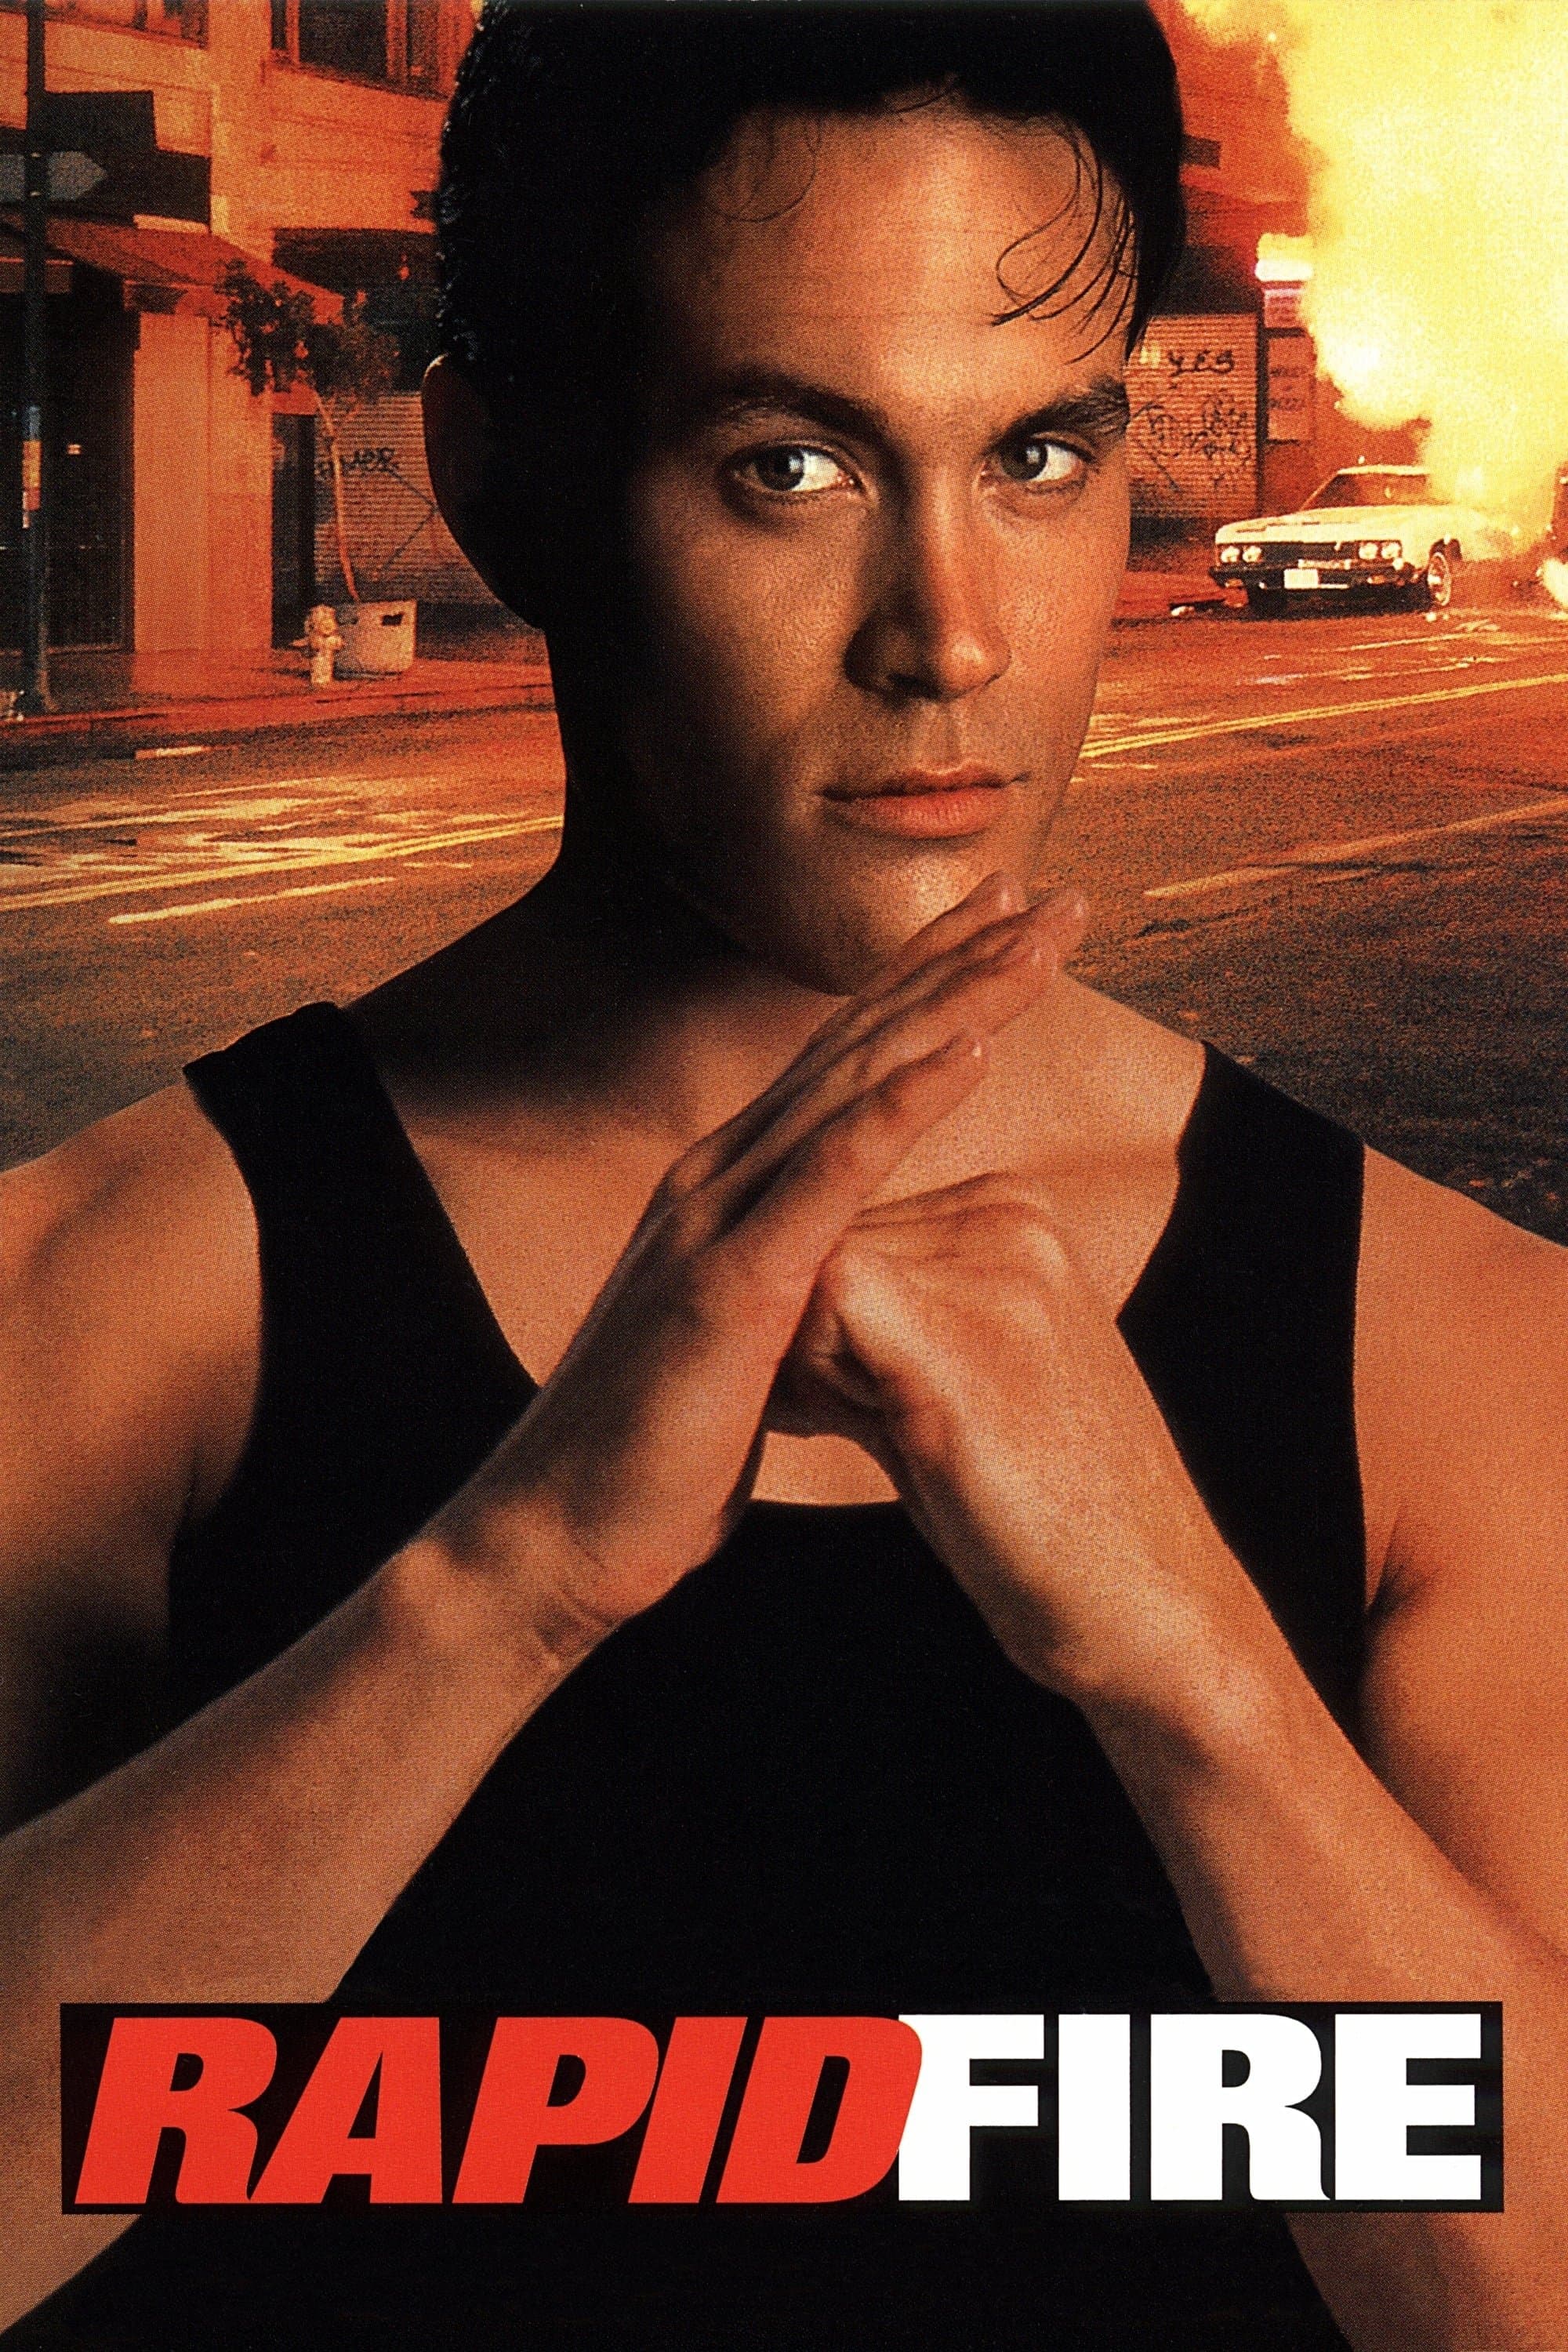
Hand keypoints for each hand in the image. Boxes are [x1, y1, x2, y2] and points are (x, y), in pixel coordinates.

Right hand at [431, 880, 1088, 1661]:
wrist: (558, 1539)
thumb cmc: (654, 1460)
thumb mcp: (744, 1353)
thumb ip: (790, 1298)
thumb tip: (837, 1295)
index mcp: (730, 1191)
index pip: (846, 1065)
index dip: (925, 987)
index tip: (1003, 927)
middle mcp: (721, 1176)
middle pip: (861, 1043)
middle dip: (960, 959)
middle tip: (1046, 889)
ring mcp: (720, 1217)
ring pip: (856, 1080)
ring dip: (955, 998)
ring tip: (1035, 933)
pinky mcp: (731, 1278)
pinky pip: (832, 1173)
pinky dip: (903, 1101)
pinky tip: (970, 1047)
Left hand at [775, 1178, 1249, 1708]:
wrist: (1144, 1605)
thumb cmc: (1037, 1511)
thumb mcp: (964, 1372)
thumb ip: (884, 1316)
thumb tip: (761, 1294)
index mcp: (1014, 1212)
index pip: (842, 1219)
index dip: (820, 1323)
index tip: (867, 1402)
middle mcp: (1008, 1215)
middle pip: (814, 1243)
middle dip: (808, 1344)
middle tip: (887, 1431)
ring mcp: (994, 1265)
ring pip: (805, 1275)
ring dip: (818, 1372)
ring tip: (913, 1440)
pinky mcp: (962, 1331)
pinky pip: (818, 1308)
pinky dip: (819, 1386)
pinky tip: (899, 1444)